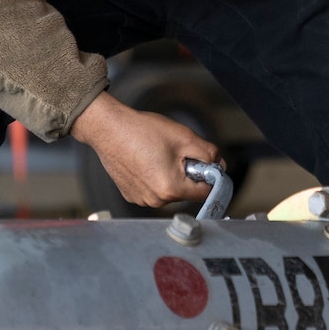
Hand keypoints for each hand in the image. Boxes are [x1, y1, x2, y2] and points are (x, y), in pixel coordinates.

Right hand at [69, 92, 217, 208]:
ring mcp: (141, 199)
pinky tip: (146, 160)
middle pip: (186, 192)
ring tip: (158, 154)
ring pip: (169, 191)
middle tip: (177, 153)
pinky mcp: (131, 194)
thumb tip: (220, 165)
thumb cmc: (143, 131)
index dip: (211, 178)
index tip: (208, 166)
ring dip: (171, 176)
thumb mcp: (185, 137)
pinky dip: (155, 178)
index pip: (205, 193)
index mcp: (170, 189)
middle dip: (188, 174)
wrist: (109, 128)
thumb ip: (209, 154)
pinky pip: (153, 190)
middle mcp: (155, 200)